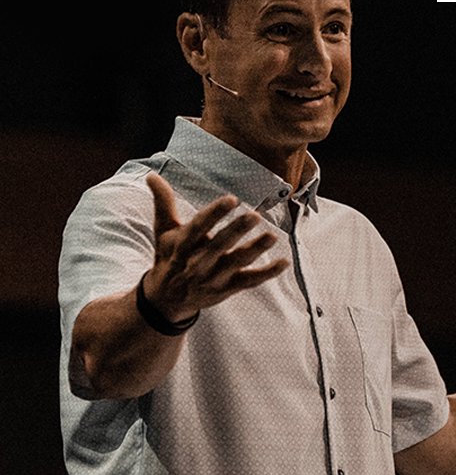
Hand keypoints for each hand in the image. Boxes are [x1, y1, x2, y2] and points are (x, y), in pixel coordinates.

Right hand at [142, 173, 289, 320]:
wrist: (165, 299)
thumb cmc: (168, 256)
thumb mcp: (163, 230)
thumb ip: (163, 202)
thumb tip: (151, 175)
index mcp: (183, 244)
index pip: (199, 227)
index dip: (214, 213)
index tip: (231, 199)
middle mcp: (198, 262)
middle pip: (219, 246)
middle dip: (236, 231)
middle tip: (255, 216)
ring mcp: (214, 277)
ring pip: (237, 263)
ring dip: (255, 250)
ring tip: (273, 236)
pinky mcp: (227, 289)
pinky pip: (249, 281)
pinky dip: (267, 273)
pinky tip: (284, 262)